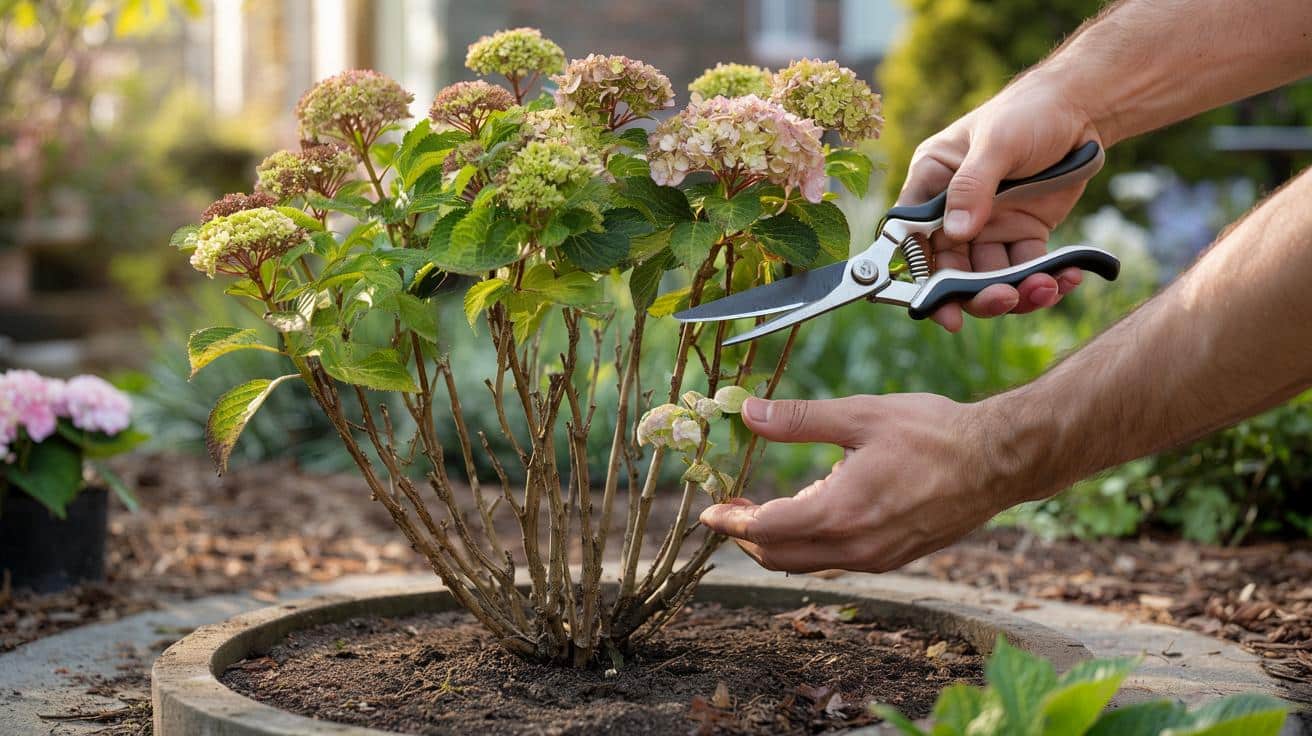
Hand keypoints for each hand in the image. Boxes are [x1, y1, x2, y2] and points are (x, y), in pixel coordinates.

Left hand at [699, 396, 1043, 573]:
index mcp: (840, 513)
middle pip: (778, 558)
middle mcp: (855, 548)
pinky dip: (809, 545)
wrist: (999, 461)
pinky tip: (810, 512)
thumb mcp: (861, 415)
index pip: (764, 531)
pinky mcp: (893, 557)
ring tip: (761, 511)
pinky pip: (835, 561)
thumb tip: (747, 412)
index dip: (729, 522)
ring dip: (777, 543)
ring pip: (806, 564)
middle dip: (746, 538)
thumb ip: (798, 420)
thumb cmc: (935, 433)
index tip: (707, 512)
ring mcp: (876, 558)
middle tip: (729, 510)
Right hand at [900, 71, 1103, 331]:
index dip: (921, 276)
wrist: (1080, 108)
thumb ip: (973, 186)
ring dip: (1014, 291)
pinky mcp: (1023, 233)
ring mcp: (989, 225)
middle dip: (975, 292)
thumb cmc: (1027, 112)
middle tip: (1004, 300)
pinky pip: (1026, 268)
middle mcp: (954, 211)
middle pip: (952, 268)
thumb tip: (956, 232)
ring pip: (990, 276)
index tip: (941, 307)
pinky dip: (1044, 280)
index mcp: (932, 183)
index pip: (914, 238)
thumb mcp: (997, 142)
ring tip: (1045, 289)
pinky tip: (1065, 278)